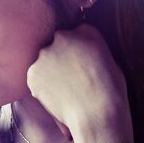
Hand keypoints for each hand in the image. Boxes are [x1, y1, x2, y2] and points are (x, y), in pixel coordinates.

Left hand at [26, 23, 131, 141]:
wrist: (96, 112)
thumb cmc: (110, 91)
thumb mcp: (109, 60)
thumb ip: (90, 50)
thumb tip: (79, 54)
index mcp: (86, 30)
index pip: (75, 34)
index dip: (77, 50)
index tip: (81, 64)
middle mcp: (63, 36)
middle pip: (57, 43)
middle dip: (61, 57)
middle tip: (70, 77)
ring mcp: (45, 54)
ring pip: (44, 60)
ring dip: (50, 70)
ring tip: (64, 89)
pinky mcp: (33, 72)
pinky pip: (35, 76)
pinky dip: (41, 84)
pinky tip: (56, 95)